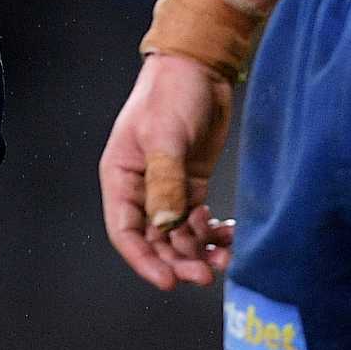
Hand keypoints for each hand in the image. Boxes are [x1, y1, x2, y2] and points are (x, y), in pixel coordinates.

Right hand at [98, 54, 236, 290]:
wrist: (200, 67)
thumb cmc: (171, 94)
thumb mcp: (165, 138)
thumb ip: (164, 183)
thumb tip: (164, 228)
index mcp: (121, 177)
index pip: (125, 231)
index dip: (144, 260)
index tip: (169, 282)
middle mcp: (141, 188)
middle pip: (155, 240)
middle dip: (178, 260)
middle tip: (206, 274)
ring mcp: (168, 188)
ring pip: (179, 235)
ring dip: (199, 250)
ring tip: (225, 257)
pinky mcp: (192, 184)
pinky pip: (198, 221)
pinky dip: (212, 234)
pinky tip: (229, 236)